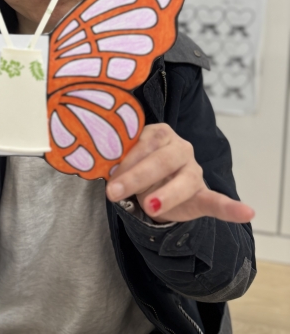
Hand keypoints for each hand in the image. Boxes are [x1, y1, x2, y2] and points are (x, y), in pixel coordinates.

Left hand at [106, 123, 254, 223]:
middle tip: (113, 192)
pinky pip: (218, 201)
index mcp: (160, 133)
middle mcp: (180, 148)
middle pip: (161, 161)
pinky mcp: (202, 194)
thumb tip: (97, 162)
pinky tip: (246, 211)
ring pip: (184, 181)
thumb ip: (116, 158)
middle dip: (136, 177)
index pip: (144, 142)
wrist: (154, 185)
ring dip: (166, 195)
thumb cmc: (137, 166)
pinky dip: (232, 208)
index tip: (108, 174)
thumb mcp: (124, 158)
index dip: (125, 159)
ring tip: (150, 206)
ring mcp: (193, 171)